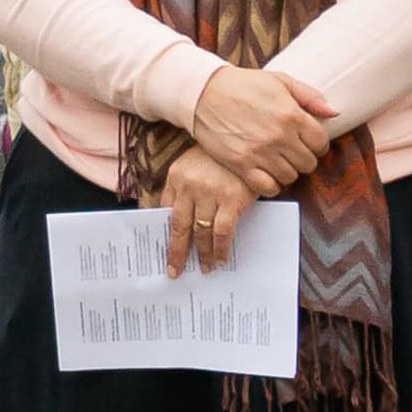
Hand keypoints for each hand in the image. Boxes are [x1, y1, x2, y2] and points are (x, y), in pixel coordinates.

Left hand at [158, 147, 258, 276]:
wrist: (249, 139)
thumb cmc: (221, 156)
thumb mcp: (194, 165)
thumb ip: (185, 188)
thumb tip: (177, 219)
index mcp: (176, 177)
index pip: (164, 212)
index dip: (164, 234)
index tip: (162, 251)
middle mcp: (189, 186)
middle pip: (179, 226)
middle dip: (177, 252)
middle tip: (175, 271)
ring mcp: (210, 193)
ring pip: (201, 232)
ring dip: (203, 254)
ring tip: (205, 268)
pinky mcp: (232, 199)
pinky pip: (222, 231)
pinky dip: (220, 248)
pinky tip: (221, 258)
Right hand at [182, 66, 326, 197]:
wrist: (203, 93)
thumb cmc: (243, 85)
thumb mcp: (280, 80)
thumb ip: (310, 96)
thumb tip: (335, 113)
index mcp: (292, 115)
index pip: (321, 143)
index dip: (316, 145)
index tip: (307, 143)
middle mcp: (279, 136)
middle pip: (308, 163)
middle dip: (302, 159)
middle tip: (290, 153)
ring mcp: (260, 152)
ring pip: (290, 177)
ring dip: (286, 172)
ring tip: (277, 162)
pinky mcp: (241, 164)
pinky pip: (267, 187)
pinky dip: (271, 185)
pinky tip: (265, 174)